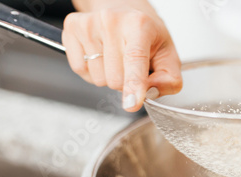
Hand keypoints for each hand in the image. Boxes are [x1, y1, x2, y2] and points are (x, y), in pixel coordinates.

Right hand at [62, 5, 181, 111]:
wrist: (124, 9)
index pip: (135, 59)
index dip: (133, 85)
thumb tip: (151, 92)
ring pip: (97, 78)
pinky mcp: (71, 28)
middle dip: (125, 82)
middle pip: (115, 79)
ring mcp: (88, 23)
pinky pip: (80, 70)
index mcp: (139, 25)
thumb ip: (169, 80)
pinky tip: (101, 56)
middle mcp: (112, 20)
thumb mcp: (168, 55)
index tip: (132, 104)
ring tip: (116, 58)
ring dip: (108, 77)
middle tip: (131, 65)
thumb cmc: (147, 35)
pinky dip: (92, 72)